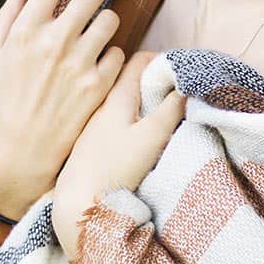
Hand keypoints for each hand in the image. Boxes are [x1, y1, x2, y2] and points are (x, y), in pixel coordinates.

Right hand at [0, 0, 126, 220]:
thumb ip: (6, 18)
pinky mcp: (98, 86)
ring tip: (95, 33)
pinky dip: (110, 56)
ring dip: (104, 22)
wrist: (20, 152)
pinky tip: (97, 64)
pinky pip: (119, 53)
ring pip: (111, 19)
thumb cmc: (1, 101)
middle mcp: (55, 42)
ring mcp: (79, 64)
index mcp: (25, 30)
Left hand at [52, 50, 186, 254]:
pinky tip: (137, 135)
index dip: (161, 59)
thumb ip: (171, 109)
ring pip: (120, 100)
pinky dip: (130, 117)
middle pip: (128, 78)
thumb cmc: (115, 167)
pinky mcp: (89, 145)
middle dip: (152, 78)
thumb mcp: (152, 136)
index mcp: (116, 96)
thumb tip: (185, 87)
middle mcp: (101, 105)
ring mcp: (92, 125)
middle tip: (174, 90)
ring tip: (160, 112)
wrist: (78, 204)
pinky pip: (113, 119)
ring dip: (141, 99)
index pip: (138, 60)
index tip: (179, 69)